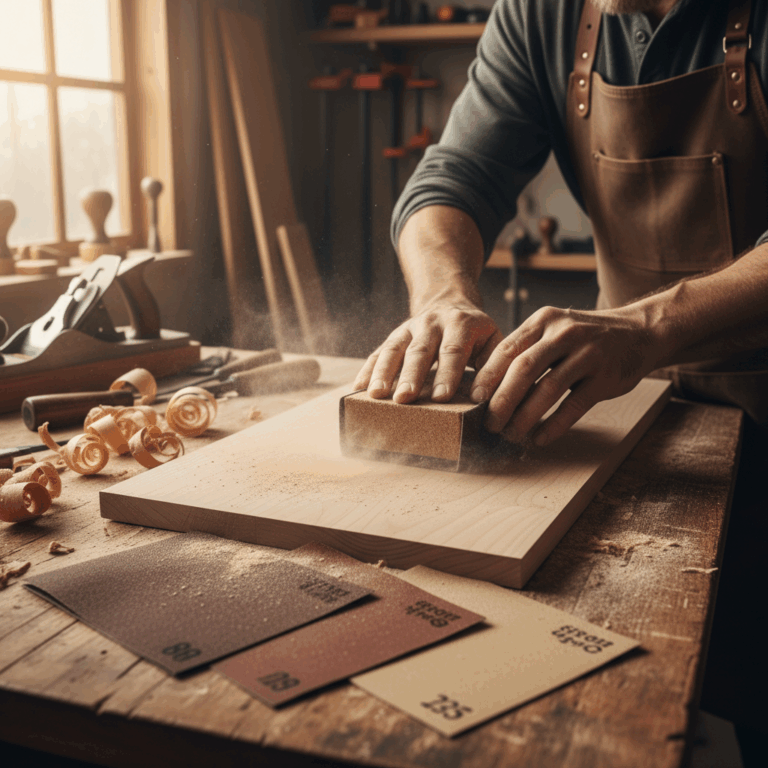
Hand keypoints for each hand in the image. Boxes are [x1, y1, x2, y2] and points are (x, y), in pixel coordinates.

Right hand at [353, 300, 503, 402]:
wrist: (450, 303)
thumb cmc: (477, 333)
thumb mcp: (494, 341)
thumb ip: (493, 366)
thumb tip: (483, 397)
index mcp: (461, 324)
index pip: (453, 351)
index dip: (447, 374)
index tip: (441, 397)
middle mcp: (431, 323)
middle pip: (419, 350)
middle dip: (411, 375)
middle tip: (405, 399)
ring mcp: (408, 328)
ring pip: (393, 349)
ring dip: (382, 372)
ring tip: (375, 395)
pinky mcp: (394, 337)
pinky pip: (377, 352)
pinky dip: (367, 370)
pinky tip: (357, 389)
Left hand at [471, 305, 659, 445]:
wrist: (639, 332)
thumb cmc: (584, 337)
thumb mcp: (554, 330)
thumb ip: (526, 350)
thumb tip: (489, 386)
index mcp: (543, 321)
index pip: (507, 348)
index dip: (488, 376)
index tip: (473, 399)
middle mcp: (564, 334)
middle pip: (524, 369)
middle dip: (502, 400)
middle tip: (490, 423)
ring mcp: (588, 354)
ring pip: (548, 389)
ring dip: (526, 416)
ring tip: (511, 434)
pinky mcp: (606, 377)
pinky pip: (575, 405)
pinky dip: (554, 425)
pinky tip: (540, 438)